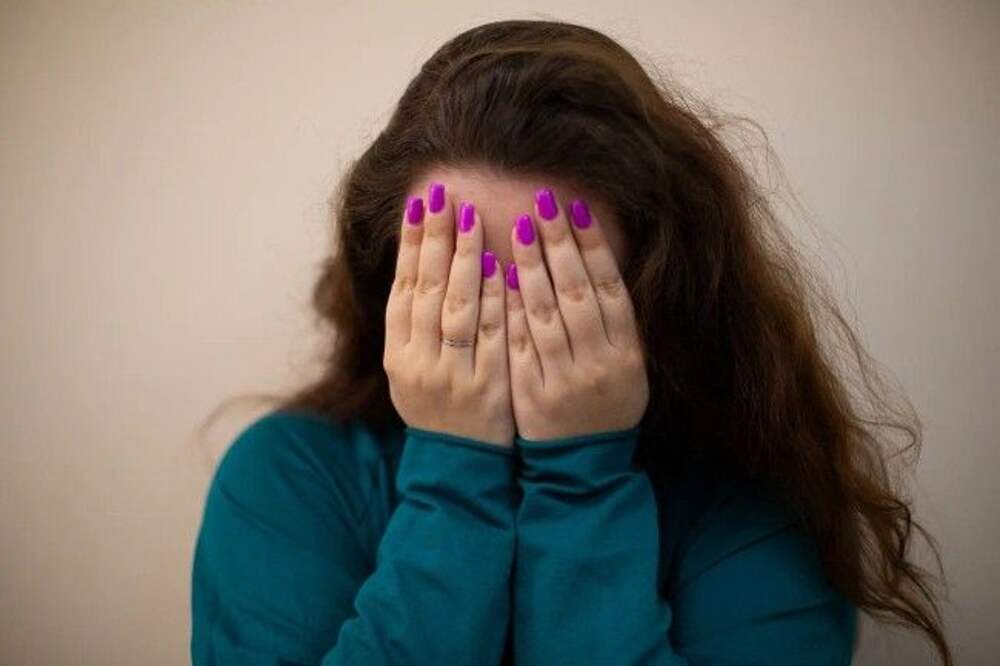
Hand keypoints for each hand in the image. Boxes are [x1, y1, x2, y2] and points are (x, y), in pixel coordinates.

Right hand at [384, 182, 515, 447]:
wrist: (459, 466)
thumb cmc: (438, 410)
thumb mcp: (411, 371)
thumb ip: (415, 325)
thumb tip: (421, 265)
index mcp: (398, 355)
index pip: (403, 290)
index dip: (411, 246)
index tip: (420, 204)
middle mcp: (418, 363)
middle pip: (426, 291)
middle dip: (434, 240)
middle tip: (444, 195)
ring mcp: (451, 375)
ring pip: (455, 309)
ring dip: (462, 260)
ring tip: (470, 217)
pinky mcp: (485, 387)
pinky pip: (489, 337)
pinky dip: (492, 301)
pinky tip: (496, 267)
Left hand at [504, 188, 647, 440]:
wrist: (583, 467)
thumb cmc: (607, 406)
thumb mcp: (628, 367)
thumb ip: (614, 322)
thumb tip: (593, 263)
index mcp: (627, 353)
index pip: (609, 288)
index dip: (593, 247)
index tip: (576, 209)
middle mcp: (599, 362)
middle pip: (577, 293)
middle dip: (560, 244)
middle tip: (544, 202)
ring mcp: (565, 378)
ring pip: (547, 314)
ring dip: (532, 267)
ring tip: (519, 227)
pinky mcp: (533, 393)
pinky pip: (521, 343)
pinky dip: (511, 309)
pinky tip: (499, 276)